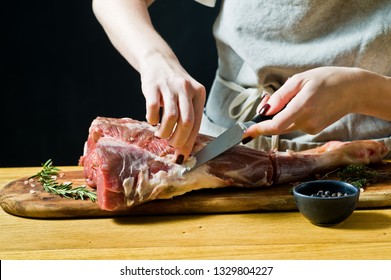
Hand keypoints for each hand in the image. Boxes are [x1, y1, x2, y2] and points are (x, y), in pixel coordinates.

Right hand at [140, 53, 205, 161]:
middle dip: (178, 140)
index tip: (182, 155)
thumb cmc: (174, 86)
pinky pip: (153, 108)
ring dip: (164, 132)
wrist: (158, 61)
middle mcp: (186, 89)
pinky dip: (152, 119)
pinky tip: (152, 120)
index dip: (189, 142)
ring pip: (171, 117)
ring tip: (160, 133)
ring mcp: (169, 87)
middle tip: (171, 145)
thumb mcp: (187, 96)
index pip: (196, 123)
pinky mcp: (153, 86)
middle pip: (186, 122)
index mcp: (198, 93)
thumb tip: (184, 147)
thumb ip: (188, 116)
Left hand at [243, 67, 367, 138]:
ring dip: (280, 114)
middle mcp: (307, 122)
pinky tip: (302, 103)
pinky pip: (295, 124)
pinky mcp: (314, 130)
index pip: (276, 125)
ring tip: (292, 96)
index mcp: (303, 107)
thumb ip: (281, 96)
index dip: (259, 129)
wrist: (354, 90)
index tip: (245, 132)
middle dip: (267, 116)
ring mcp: (311, 128)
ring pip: (286, 124)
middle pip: (277, 125)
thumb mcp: (301, 79)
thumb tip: (265, 111)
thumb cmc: (328, 80)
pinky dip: (291, 116)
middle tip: (267, 99)